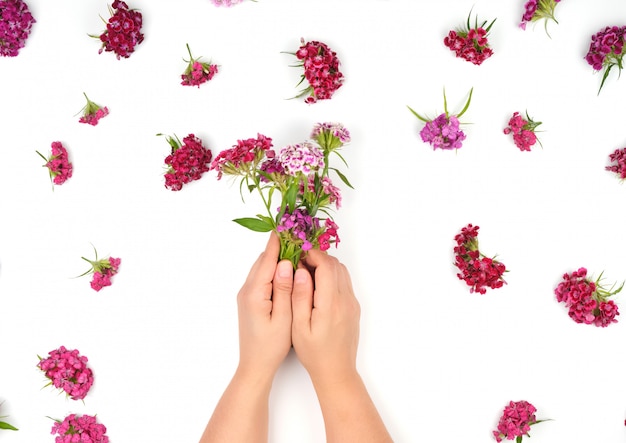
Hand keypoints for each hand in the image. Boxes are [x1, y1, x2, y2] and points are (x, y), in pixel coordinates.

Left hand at [236, 232, 292, 380]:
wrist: (255, 366)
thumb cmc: (271, 347)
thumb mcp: (283, 318)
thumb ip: (284, 290)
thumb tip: (286, 264)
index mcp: (254, 293)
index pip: (267, 260)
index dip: (278, 242)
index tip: (287, 226)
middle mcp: (247, 290)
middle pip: (262, 260)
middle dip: (279, 247)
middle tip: (297, 236)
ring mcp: (246, 295)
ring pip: (261, 268)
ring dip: (276, 258)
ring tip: (295, 249)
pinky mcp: (249, 300)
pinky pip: (261, 277)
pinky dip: (272, 269)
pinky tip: (287, 271)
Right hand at [291, 249, 360, 388]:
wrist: (336, 371)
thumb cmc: (314, 353)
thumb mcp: (299, 326)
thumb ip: (300, 296)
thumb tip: (301, 271)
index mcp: (331, 304)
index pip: (327, 266)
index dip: (312, 255)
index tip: (298, 256)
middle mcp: (346, 300)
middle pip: (336, 265)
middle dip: (318, 258)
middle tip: (300, 263)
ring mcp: (352, 303)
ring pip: (342, 272)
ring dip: (326, 266)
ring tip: (306, 273)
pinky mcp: (354, 307)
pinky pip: (344, 283)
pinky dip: (332, 276)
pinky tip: (317, 286)